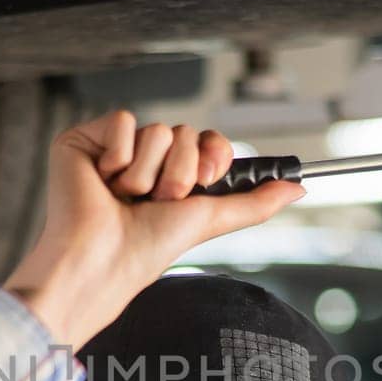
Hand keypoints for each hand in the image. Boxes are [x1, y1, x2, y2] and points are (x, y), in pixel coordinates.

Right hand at [3, 112, 305, 346]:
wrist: (104, 259)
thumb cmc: (148, 247)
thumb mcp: (211, 219)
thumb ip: (255, 202)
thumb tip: (298, 188)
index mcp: (170, 174)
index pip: (204, 140)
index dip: (212, 156)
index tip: (207, 180)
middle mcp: (143, 160)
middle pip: (183, 131)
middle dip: (180, 172)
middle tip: (158, 200)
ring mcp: (112, 149)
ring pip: (154, 130)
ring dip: (149, 173)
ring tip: (128, 198)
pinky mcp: (83, 140)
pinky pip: (121, 121)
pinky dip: (119, 157)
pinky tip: (104, 181)